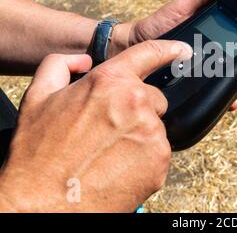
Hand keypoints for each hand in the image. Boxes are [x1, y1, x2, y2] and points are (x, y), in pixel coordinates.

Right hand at [0, 40, 191, 211]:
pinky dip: (144, 157)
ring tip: (108, 152)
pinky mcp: (160, 160)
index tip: (183, 50)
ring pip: (155, 126)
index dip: (168, 49)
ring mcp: (152, 133)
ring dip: (139, 134)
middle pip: (153, 99)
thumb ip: (61, 66)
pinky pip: (159, 151)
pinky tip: (119, 166)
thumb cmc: (39, 154)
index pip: (149, 54)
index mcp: (109, 82)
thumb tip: (83, 60)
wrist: (43, 204)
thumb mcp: (38, 97)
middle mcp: (136, 102)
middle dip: (136, 109)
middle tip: (108, 130)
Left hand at [111, 0, 236, 109]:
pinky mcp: (191, 88)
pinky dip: (223, 100)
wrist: (132, 48)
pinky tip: (228, 103)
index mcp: (214, 38)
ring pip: (229, 84)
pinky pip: (211, 95)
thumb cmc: (157, 25)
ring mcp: (203, 74)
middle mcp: (212, 57)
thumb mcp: (182, 6)